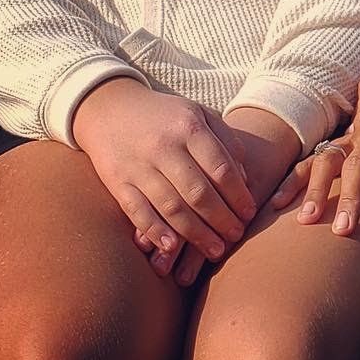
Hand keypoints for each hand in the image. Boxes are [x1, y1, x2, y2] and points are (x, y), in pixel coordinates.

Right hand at [72, 77, 255, 276]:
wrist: (110, 109)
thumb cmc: (165, 115)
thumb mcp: (200, 114)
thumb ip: (226, 141)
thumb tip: (244, 178)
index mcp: (189, 128)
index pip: (220, 168)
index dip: (238, 195)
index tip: (250, 214)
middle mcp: (164, 148)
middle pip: (198, 193)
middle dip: (221, 219)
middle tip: (236, 236)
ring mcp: (139, 167)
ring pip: (171, 207)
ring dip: (195, 234)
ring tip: (215, 251)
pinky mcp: (117, 183)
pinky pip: (138, 212)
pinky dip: (156, 232)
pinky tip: (173, 248)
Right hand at [269, 118, 359, 235]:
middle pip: (359, 166)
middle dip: (351, 198)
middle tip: (343, 231)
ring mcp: (349, 139)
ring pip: (328, 160)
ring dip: (317, 189)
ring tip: (307, 219)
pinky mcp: (333, 145)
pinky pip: (308, 161)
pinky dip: (293, 181)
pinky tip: (277, 204)